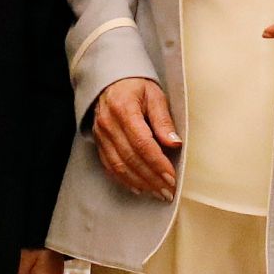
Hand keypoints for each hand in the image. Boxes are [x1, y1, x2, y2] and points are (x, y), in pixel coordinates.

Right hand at [91, 77, 179, 198]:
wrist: (110, 80)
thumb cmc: (136, 86)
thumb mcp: (154, 95)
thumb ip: (163, 120)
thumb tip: (175, 143)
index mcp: (124, 109)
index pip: (142, 143)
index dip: (157, 163)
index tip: (172, 177)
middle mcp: (109, 124)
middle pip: (131, 158)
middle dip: (151, 178)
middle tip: (168, 192)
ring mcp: (101, 134)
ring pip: (119, 166)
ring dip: (140, 183)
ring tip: (157, 193)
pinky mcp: (99, 142)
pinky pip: (110, 166)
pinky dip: (125, 180)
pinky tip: (139, 188)